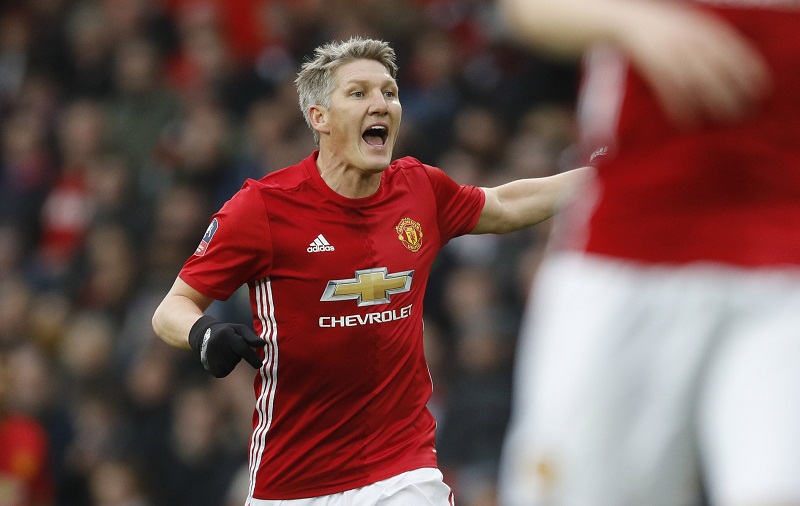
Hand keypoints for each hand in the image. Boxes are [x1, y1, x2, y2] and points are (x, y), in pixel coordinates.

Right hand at [188, 315, 266, 377]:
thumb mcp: (239, 329)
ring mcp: (210, 356)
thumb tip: (263, 344)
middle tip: (231, 347)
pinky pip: (224, 372)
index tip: (259, 364)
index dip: (251, 357)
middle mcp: (216, 345)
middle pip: (236, 358)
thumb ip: (251, 337)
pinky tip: (220, 359)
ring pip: (230, 366)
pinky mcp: (208, 366)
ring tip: (224, 352)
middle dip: (238, 355)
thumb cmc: (227, 332)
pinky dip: (225, 367)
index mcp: (226, 335)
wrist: (203, 335)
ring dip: (231, 361)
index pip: (241, 348)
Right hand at [615, 1, 770, 126]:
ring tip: (721, 121)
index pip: (737, 54)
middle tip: (743, 114)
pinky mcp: (653, 67)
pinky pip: (670, 92)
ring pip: (697, 85)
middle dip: (734, 96)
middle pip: (720, 73)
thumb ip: (715, 42)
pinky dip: (680, 109)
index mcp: (706, 31)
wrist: (629, 20)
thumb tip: (741, 68)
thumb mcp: (696, 26)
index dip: (751, 74)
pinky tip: (688, 122)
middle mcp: (692, 42)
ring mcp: (672, 55)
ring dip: (711, 106)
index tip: (760, 92)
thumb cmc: (666, 27)